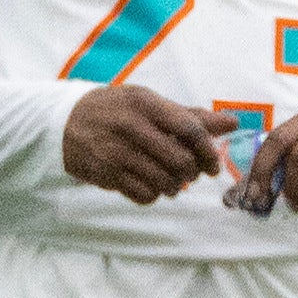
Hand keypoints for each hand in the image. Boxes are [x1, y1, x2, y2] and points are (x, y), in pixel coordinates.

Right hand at [62, 85, 224, 203]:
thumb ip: (190, 116)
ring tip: (169, 180)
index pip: (190, 129)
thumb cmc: (118, 111)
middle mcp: (129, 125)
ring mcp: (115, 151)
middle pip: (180, 160)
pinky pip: (144, 194)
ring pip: (164, 181)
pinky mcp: (104, 173)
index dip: (208, 151)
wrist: (63, 121)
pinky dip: (153, 195)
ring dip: (174, 186)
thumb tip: (233, 123)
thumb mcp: (150, 104)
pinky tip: (148, 184)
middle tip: (189, 173)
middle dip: (192, 173)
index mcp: (145, 103)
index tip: (213, 164)